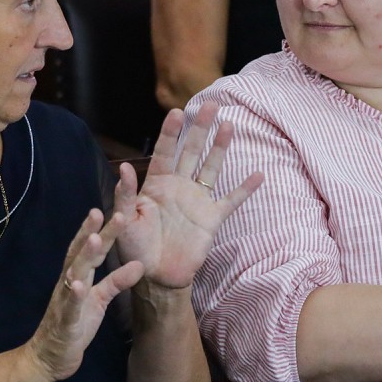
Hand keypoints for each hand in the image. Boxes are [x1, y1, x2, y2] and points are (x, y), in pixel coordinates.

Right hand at [26, 208, 144, 381]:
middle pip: (81, 255)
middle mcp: (69, 283)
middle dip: (91, 233)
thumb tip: (140, 263)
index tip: (110, 209)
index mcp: (78, 276)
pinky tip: (78, 284)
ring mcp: (65, 301)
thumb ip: (117, 281)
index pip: (89, 249)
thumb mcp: (100, 300)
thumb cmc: (75, 324)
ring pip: (74, 275)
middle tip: (101, 211)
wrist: (50, 358)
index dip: (98, 230)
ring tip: (93, 239)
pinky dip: (74, 295)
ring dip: (83, 257)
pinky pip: (70, 307)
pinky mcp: (66, 322)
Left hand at [113, 104, 262, 289]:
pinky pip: (231, 200)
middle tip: (210, 104)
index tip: (177, 112)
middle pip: (191, 151)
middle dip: (200, 128)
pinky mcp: (211, 218)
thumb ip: (125, 195)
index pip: (165, 152)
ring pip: (211, 167)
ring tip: (229, 124)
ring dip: (220, 147)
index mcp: (156, 184)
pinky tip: (258, 175)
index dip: (170, 132)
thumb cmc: (136, 249)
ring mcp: (197, 200)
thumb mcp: (124, 221)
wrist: (156, 276)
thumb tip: (123, 167)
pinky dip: (245, 189)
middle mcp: (178, 187)